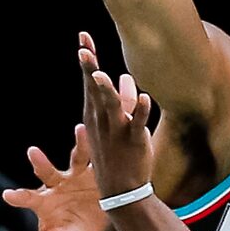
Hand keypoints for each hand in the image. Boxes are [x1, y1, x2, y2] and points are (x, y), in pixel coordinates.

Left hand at [3, 129, 113, 230]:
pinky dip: (105, 149)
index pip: (27, 198)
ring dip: (80, 145)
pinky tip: (109, 136)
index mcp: (44, 202)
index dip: (18, 197)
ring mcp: (77, 176)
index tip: (7, 195)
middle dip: (40, 163)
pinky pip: (101, 158)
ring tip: (80, 129)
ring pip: (76, 158)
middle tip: (32, 151)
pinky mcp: (97, 172)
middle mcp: (57, 185)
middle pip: (46, 172)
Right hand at [77, 32, 152, 201]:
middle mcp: (102, 121)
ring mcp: (116, 131)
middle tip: (83, 47)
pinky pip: (138, 125)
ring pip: (111, 107)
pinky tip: (146, 98)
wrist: (122, 191)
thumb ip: (123, 99)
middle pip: (94, 90)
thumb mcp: (116, 124)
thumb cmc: (117, 154)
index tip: (83, 39)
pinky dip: (142, 112)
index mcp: (95, 115)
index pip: (89, 82)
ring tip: (104, 75)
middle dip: (89, 69)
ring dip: (107, 91)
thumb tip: (125, 77)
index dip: (87, 60)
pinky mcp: (133, 142)